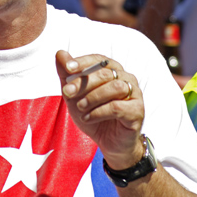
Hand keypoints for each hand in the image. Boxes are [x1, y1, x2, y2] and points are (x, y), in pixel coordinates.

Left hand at [56, 50, 144, 169]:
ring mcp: (134, 93)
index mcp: (112, 70)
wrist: (109, 143)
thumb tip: (60, 53)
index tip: (67, 68)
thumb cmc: (92, 114)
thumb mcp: (74, 95)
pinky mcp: (137, 111)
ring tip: (80, 107)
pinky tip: (87, 118)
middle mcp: (126, 78)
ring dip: (93, 97)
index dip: (83, 62)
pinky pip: (117, 107)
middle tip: (67, 92)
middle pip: (105, 73)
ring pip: (114, 87)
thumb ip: (66, 74)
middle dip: (84, 82)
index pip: (98, 59)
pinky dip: (99, 111)